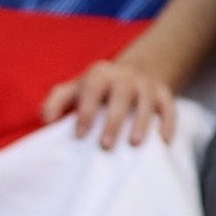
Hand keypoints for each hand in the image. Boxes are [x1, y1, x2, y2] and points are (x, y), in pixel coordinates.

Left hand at [42, 49, 177, 149]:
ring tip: (134, 144)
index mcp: (100, 74)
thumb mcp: (76, 88)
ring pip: (147, 102)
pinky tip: (163, 141)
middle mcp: (125, 76)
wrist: (136, 69)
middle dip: (114, 121)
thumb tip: (46, 119)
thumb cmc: (99, 87)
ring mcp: (147, 84)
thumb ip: (58, 100)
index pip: (92, 89)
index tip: (79, 135)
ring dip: (142, 123)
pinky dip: (168, 123)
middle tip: (105, 146)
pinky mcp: (164, 93)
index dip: (86, 111)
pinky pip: (169, 107)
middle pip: (121, 96)